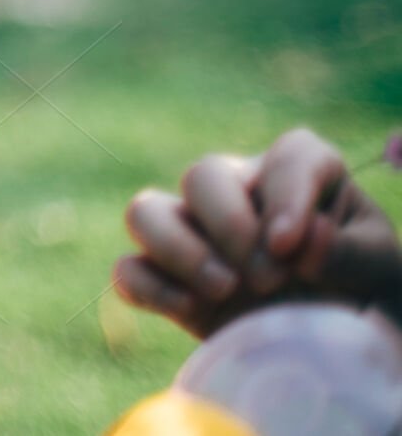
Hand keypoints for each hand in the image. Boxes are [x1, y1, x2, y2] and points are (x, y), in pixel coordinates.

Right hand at [113, 126, 401, 338]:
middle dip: (230, 227)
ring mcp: (194, 236)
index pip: (291, 155)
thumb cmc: (363, 294)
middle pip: (203, 175)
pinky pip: (128, 271)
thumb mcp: (381, 272)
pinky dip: (151, 287)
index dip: (287, 194)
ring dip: (178, 248)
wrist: (333, 349)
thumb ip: (350, 252)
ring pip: (144, 210)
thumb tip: (306, 240)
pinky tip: (194, 310)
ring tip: (225, 290)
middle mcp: (239, 193)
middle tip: (268, 281)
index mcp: (302, 176)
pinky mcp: (167, 283)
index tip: (291, 246)